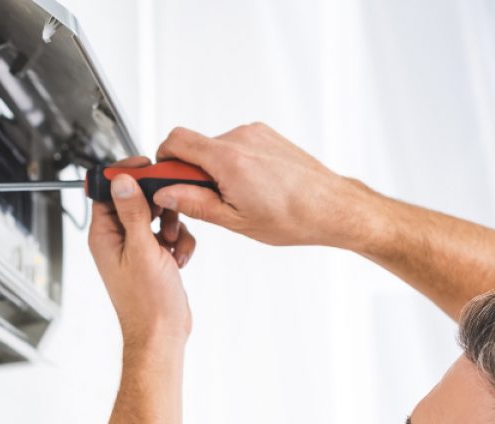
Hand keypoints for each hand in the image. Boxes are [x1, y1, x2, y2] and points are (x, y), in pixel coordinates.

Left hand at [88, 157, 195, 348]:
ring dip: (172, 226)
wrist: (162, 333)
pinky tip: (179, 260)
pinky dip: (179, 243)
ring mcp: (137, 249)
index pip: (108, 191)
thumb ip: (133, 213)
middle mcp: (118, 240)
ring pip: (157, 216)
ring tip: (172, 245)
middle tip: (168, 214)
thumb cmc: (147, 302)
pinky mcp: (154, 258)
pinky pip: (169, 235)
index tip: (147, 168)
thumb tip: (121, 180)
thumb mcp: (142, 250)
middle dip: (158, 205)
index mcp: (104, 236)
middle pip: (137, 200)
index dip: (127, 176)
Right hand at [154, 123, 373, 246]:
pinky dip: (232, 165)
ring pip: (215, 149)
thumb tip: (166, 193)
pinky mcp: (266, 136)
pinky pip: (235, 147)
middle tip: (202, 201)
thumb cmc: (292, 218)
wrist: (332, 208)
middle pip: (194, 147)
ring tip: (234, 198)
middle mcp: (241, 138)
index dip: (162, 161)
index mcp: (229, 159)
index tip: (162, 180)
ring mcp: (255, 134)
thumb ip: (194, 203)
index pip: (176, 141)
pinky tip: (249, 188)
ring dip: (213, 171)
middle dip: (190, 172)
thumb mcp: (234, 220)